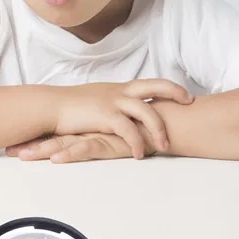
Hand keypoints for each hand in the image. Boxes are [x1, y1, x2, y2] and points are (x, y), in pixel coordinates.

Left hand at [7, 131, 155, 162]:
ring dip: (42, 150)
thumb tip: (74, 139)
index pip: (50, 130)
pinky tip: (59, 159)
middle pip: (50, 135)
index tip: (9, 143)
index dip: (30, 136)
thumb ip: (92, 133)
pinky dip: (72, 154)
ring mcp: (95, 134)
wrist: (164, 121)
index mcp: (83, 125)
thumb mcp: (108, 130)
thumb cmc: (137, 126)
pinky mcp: (109, 141)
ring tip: (24, 156)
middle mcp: (85, 128)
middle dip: (28, 143)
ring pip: (63, 142)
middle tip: (6, 151)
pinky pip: (88, 148)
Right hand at [54, 80, 192, 158]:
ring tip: (164, 146)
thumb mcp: (93, 100)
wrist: (49, 107)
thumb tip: (117, 110)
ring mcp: (113, 102)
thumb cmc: (66, 107)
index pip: (149, 83)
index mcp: (117, 88)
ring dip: (158, 129)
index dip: (168, 87)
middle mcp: (119, 92)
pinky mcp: (105, 116)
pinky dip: (137, 143)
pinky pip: (129, 130)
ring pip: (147, 111)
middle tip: (189, 101)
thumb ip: (108, 103)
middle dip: (175, 92)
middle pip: (155, 85)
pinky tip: (140, 155)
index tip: (184, 94)